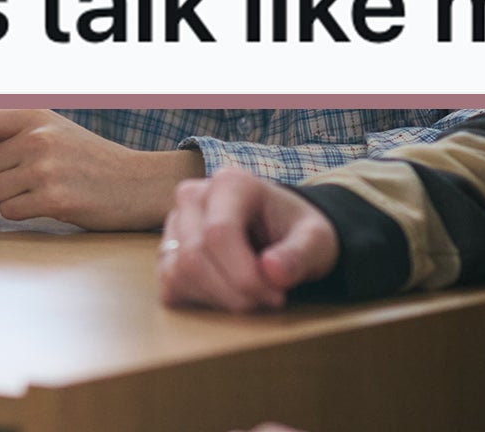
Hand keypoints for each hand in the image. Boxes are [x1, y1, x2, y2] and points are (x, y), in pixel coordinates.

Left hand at [0, 109, 203, 230]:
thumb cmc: (85, 157)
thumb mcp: (49, 127)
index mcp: (30, 114)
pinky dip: (19, 212)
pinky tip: (42, 203)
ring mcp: (45, 169)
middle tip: (10, 181)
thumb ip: (7, 128)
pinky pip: (8, 211)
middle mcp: (36, 138)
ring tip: (28, 191)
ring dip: (1, 198)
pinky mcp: (54, 200)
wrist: (135, 182)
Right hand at [157, 167, 339, 312]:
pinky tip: (228, 295)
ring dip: (218, 299)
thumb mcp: (316, 240)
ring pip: (178, 272)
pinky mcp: (168, 248)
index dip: (244, 275)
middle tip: (268, 302)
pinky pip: (169, 283)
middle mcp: (194, 196)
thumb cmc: (298, 231)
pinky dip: (199, 299)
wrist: (282, 231)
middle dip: (233, 292)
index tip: (276, 296)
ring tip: (252, 298)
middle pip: (195, 256)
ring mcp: (175, 222)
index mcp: (230, 183)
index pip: (219, 232)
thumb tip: (272, 272)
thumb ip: (300, 255)